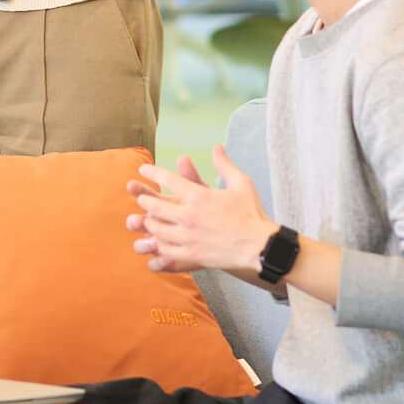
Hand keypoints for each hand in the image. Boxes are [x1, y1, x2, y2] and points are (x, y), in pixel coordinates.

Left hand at [124, 147, 277, 277]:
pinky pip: (165, 249)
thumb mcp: (242, 183)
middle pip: (154, 204)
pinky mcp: (191, 255)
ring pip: (156, 228)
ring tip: (148, 218)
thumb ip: (225, 165)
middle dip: (145, 199)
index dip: (151, 172)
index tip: (144, 170)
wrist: (261, 247)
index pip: (166, 179)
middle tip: (142, 197)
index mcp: (199, 196)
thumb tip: (217, 147)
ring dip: (149, 221)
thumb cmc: (252, 214)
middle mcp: (189, 216)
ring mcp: (188, 237)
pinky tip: (157, 240)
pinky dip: (158, 243)